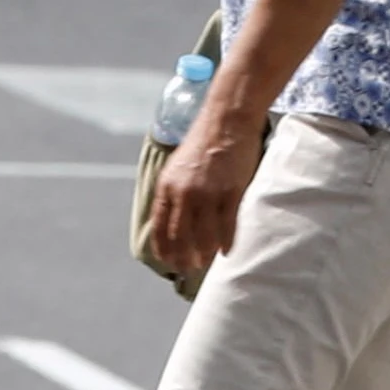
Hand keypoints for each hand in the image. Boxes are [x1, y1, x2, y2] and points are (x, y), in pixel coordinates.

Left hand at [141, 126, 259, 274]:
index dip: (163, 247)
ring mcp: (207, 193)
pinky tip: (226, 251)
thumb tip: (170, 218)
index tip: (167, 261)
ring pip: (203, 234)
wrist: (225, 121)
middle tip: (188, 268)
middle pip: (180, 235)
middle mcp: (184, 193)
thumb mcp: (176, 167)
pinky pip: (227, 224)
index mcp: (167, 187)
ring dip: (204, 253)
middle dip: (183, 256)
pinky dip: (226, 241)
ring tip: (205, 263)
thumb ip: (172, 192)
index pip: (159, 226)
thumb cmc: (202, 143)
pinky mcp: (230, 191)